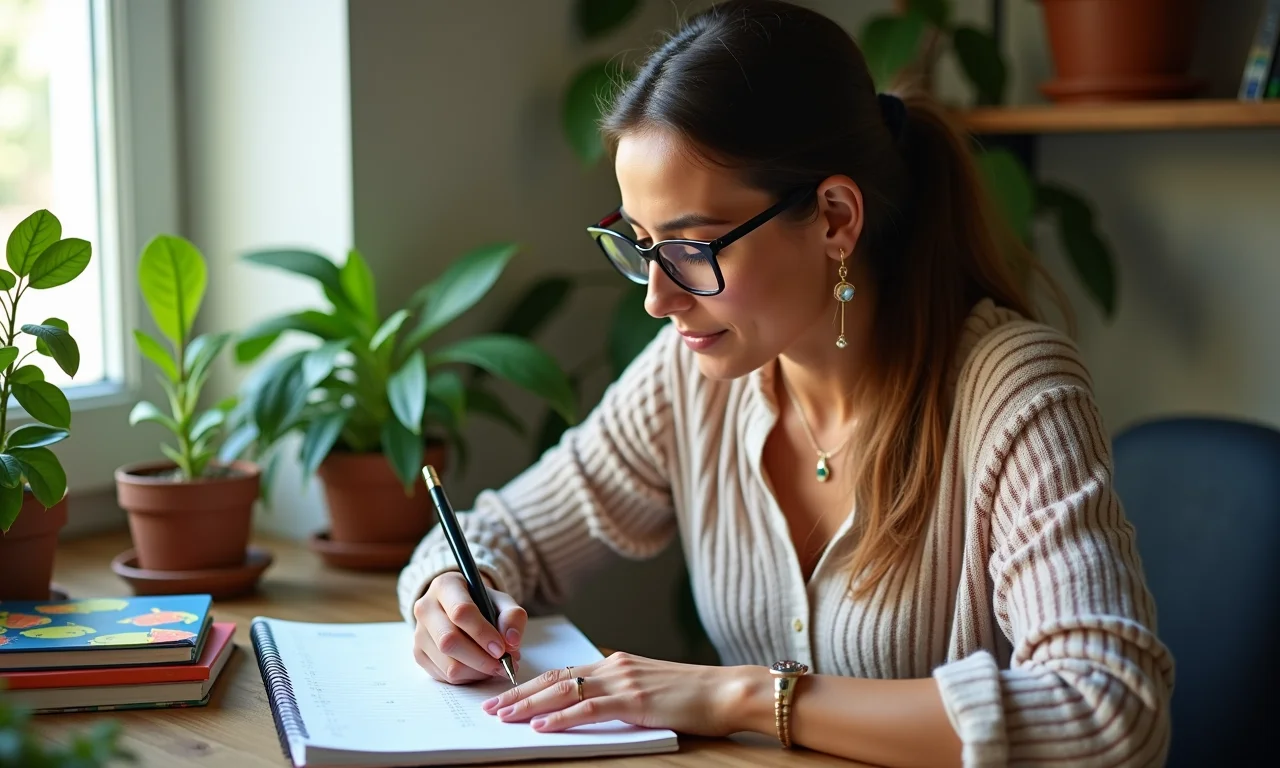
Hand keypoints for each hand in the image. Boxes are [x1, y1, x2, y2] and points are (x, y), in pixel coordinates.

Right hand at [412, 571, 526, 683]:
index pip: (460, 612)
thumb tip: (511, 641)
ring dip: (478, 672)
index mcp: (445, 586)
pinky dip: (468, 677)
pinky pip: (444, 676)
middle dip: (481, 659)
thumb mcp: (501, 601)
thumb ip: (512, 616)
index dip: (483, 633)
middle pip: (449, 641)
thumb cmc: (482, 604)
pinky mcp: (419, 654)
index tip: (502, 648)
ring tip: (496, 667)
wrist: (460, 609)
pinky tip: (480, 668)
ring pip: (447, 664)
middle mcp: (426, 608)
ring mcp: (419, 633)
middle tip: (504, 665)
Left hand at [479, 652, 755, 736]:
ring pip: (564, 691)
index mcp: (617, 662)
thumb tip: (593, 707)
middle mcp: (615, 665)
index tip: (506, 694)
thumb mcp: (651, 689)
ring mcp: (623, 680)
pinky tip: (540, 726)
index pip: (564, 672)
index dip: (531, 683)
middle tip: (490, 706)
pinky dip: (560, 718)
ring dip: (529, 705)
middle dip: (518, 694)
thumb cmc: (696, 695)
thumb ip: (621, 694)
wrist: (728, 691)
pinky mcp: (634, 700)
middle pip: (555, 678)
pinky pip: (588, 708)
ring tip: (503, 717)